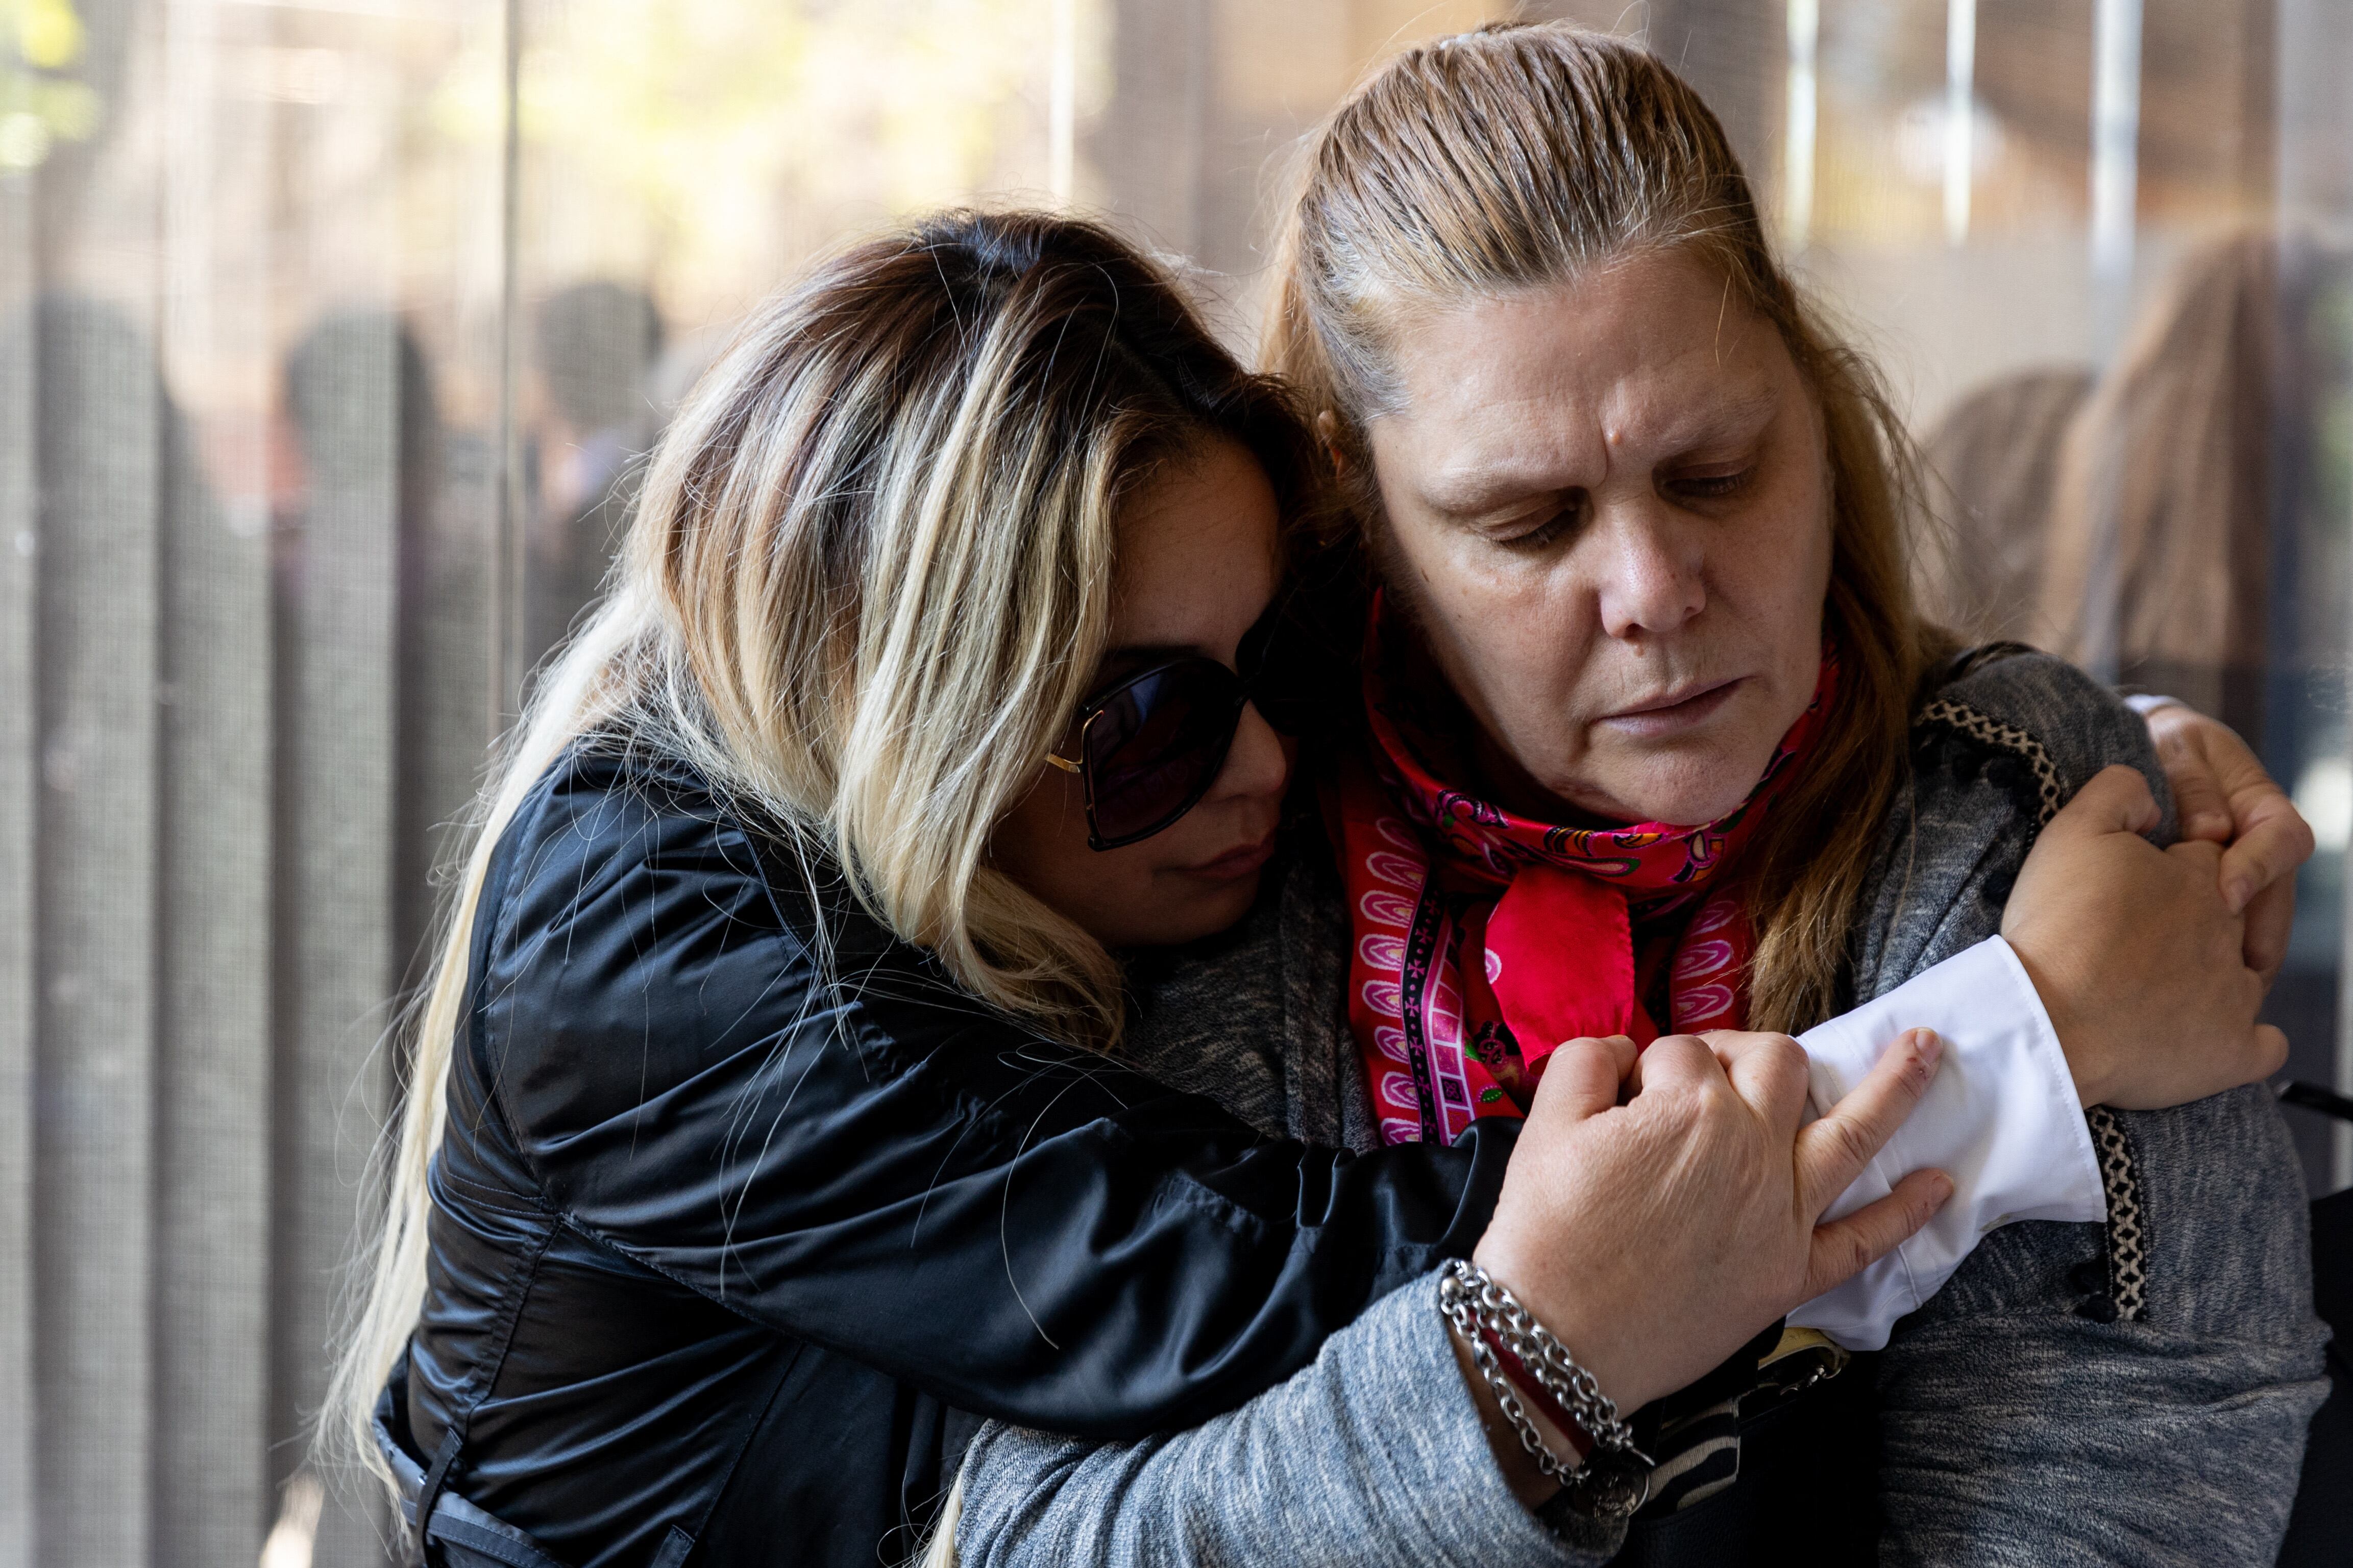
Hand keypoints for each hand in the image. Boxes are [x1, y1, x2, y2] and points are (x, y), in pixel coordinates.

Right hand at [1469, 1028, 1949, 1419]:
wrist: (1557, 1342)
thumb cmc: (1544, 1233)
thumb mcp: (1544, 1124)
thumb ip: (1587, 1061)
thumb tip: (1625, 1049)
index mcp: (1688, 1105)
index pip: (1679, 1054)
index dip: (1647, 1068)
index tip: (1621, 1098)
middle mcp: (1750, 1148)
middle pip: (1775, 1064)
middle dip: (1744, 1053)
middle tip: (1708, 1072)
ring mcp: (1781, 1211)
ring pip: (1853, 1132)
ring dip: (1896, 1085)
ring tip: (1928, 1049)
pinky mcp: (1791, 1272)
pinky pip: (1863, 1239)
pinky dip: (1906, 1213)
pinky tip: (1938, 1185)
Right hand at [2001, 765, 2286, 1108]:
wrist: (2047, 1019)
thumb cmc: (2056, 926)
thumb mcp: (2071, 831)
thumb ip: (2117, 790)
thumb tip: (2150, 791)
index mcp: (2200, 877)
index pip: (2208, 857)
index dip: (2170, 867)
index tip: (2130, 888)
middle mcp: (2229, 932)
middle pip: (2230, 915)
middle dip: (2194, 920)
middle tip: (2136, 937)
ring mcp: (2236, 995)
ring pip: (2249, 975)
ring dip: (2218, 975)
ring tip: (2164, 986)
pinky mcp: (2232, 1052)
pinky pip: (2265, 1046)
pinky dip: (2247, 1041)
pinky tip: (2212, 1034)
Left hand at [2144, 701, 2312, 985]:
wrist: (2145, 752)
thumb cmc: (2161, 746)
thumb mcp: (2176, 748)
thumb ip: (2192, 781)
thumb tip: (2210, 829)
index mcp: (2258, 804)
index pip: (2282, 838)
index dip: (2258, 866)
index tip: (2225, 893)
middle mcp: (2259, 844)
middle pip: (2278, 897)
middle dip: (2261, 936)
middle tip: (2236, 975)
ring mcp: (2242, 873)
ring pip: (2258, 923)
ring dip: (2244, 958)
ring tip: (2221, 997)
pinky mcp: (2215, 897)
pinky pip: (2229, 933)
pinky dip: (2217, 959)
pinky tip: (2195, 992)